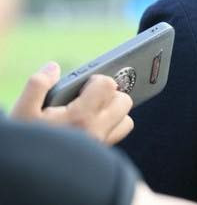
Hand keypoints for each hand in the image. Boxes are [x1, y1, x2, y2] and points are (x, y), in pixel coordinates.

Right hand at [10, 61, 133, 144]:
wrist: (28, 177)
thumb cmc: (26, 143)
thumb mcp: (22, 111)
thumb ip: (38, 85)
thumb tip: (54, 68)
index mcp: (81, 117)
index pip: (109, 86)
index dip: (97, 80)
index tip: (83, 86)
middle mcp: (96, 131)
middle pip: (124, 101)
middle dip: (110, 94)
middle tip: (89, 97)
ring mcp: (101, 145)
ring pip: (126, 121)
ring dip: (114, 112)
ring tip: (93, 110)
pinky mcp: (101, 156)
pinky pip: (117, 136)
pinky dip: (111, 127)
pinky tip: (93, 124)